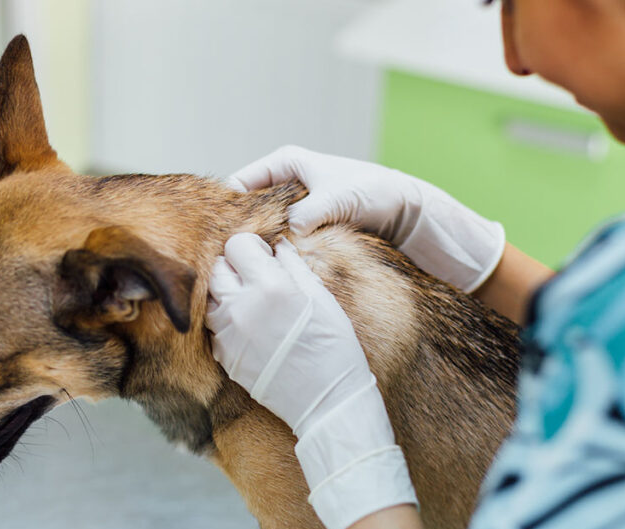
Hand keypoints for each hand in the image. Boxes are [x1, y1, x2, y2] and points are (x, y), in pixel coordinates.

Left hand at [206, 233, 416, 528]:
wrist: (326, 401)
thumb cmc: (334, 348)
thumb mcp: (322, 299)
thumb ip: (294, 267)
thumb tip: (278, 247)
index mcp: (270, 286)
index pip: (237, 245)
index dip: (252, 248)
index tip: (264, 257)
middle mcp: (241, 307)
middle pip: (218, 268)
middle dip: (236, 268)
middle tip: (258, 279)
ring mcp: (228, 334)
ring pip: (211, 298)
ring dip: (228, 294)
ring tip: (254, 304)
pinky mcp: (224, 356)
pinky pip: (214, 327)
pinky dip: (228, 321)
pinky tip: (252, 329)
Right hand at [227, 145, 505, 292]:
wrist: (404, 209)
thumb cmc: (374, 192)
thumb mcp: (339, 198)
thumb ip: (311, 211)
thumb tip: (290, 228)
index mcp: (284, 162)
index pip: (239, 183)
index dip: (226, 209)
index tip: (219, 237)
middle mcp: (284, 181)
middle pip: (246, 207)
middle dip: (239, 231)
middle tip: (228, 259)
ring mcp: (293, 204)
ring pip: (262, 226)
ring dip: (258, 245)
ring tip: (247, 269)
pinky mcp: (304, 224)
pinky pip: (280, 238)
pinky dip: (275, 252)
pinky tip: (270, 271)